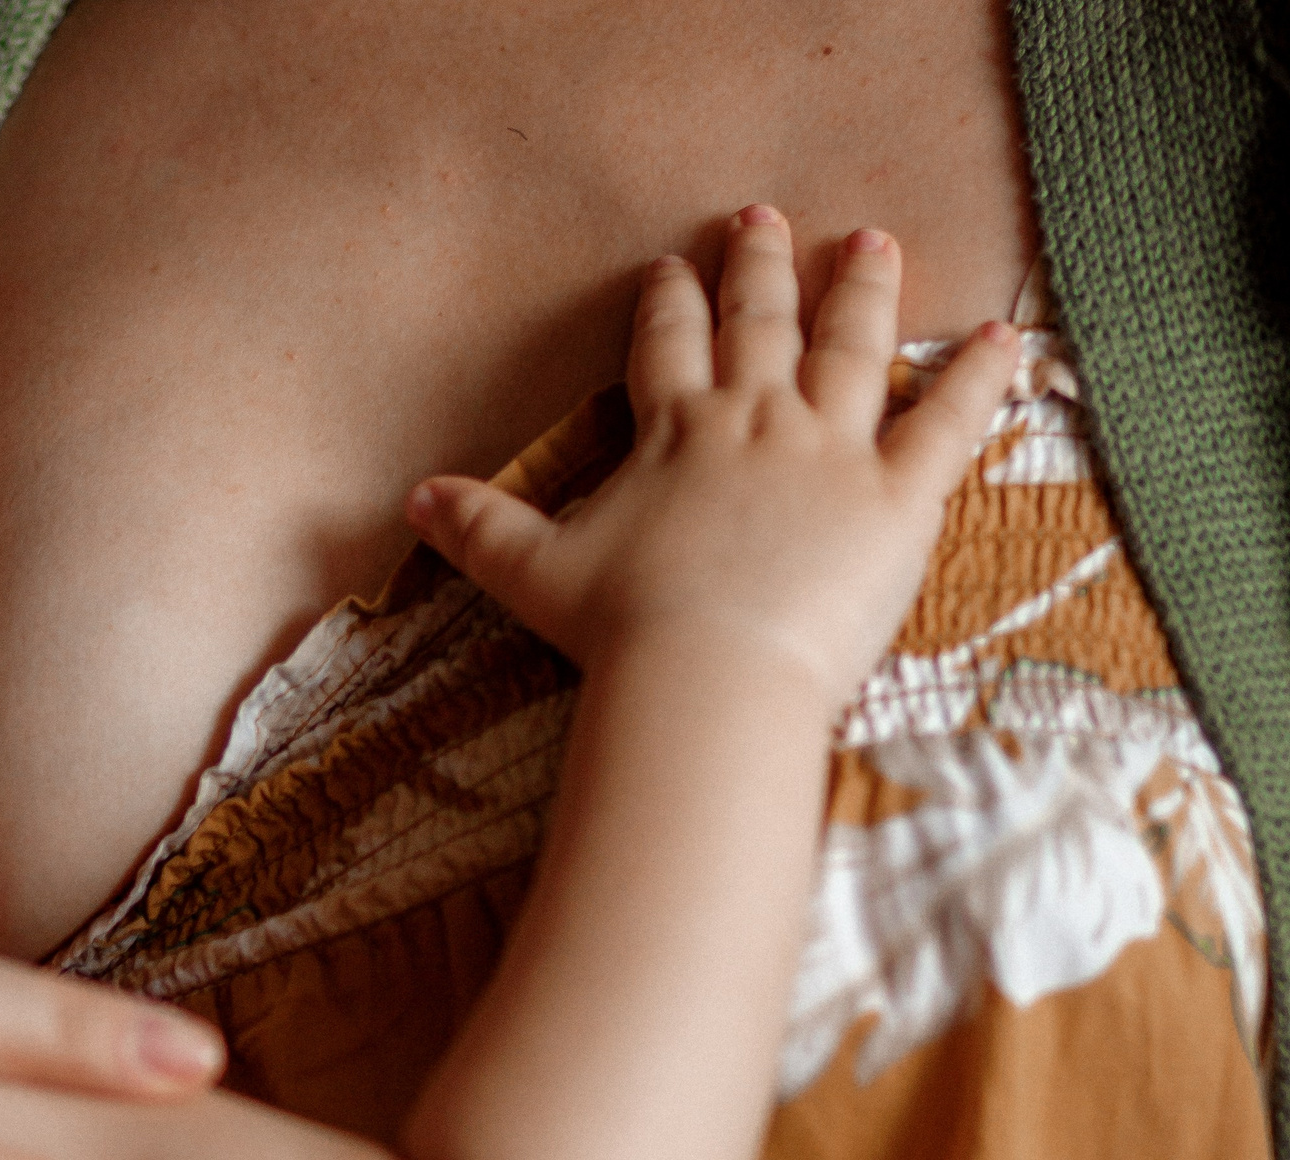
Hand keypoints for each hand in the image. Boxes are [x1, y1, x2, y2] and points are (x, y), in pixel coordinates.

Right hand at [409, 207, 1017, 709]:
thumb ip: (479, 529)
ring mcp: (833, 450)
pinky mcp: (899, 495)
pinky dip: (981, 378)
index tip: (674, 268)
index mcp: (675, 431)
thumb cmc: (620, 630)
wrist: (708, 678)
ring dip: (863, 292)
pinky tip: (1006, 337)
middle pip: (761, 323)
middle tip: (766, 219)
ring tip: (872, 245)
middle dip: (761, 267)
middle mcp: (756, 419)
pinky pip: (950, 423)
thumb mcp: (532, 573)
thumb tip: (413, 501)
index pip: (668, 345)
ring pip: (855, 348)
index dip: (670, 303)